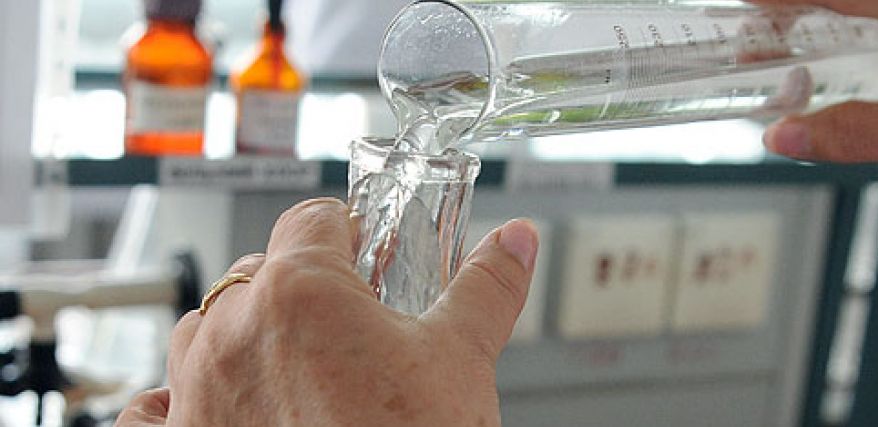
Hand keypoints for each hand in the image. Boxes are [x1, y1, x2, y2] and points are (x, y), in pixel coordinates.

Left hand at [114, 198, 538, 425]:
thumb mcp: (462, 358)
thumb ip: (486, 287)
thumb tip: (515, 242)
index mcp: (301, 292)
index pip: (313, 220)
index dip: (348, 235)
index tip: (367, 258)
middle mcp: (234, 332)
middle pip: (260, 272)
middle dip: (303, 289)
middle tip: (352, 326)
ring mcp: (197, 391)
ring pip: (206, 329)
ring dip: (243, 334)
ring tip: (298, 367)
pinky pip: (151, 410)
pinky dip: (172, 402)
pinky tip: (213, 405)